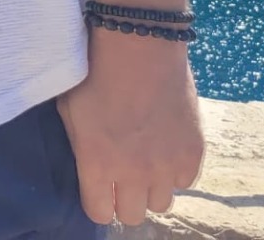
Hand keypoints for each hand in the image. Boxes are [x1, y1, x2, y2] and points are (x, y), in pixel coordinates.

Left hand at [56, 28, 203, 226]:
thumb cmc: (95, 72)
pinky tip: (166, 149)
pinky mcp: (193, 153)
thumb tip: (88, 164)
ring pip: (161, 203)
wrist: (139, 47)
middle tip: (123, 177)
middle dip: (125, 200)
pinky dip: (175, 171)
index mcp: (97, 164)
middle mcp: (133, 174)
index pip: (99, 213)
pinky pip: (185, 181)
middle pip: (132, 215)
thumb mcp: (71, 111)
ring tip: (146, 162)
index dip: (98, 202)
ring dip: (151, 187)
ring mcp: (166, 166)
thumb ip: (80, 146)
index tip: (100, 189)